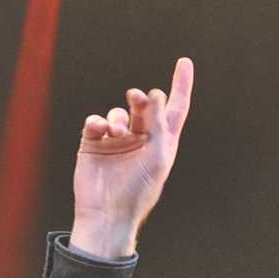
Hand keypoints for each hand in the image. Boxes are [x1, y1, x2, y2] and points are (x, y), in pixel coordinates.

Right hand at [70, 58, 193, 259]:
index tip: (184, 62)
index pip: (175, 108)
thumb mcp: (157, 159)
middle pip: (144, 105)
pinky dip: (98, 121)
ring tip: (116, 131)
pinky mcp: (94, 144)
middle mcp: (140, 138)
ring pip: (119, 112)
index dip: (181, 86)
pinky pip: (95, 121)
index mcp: (161, 143)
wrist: (107, 215)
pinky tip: (101, 130)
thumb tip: (154, 94)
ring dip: (118, 117)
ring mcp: (116, 141)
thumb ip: (159, 126)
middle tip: (137, 99)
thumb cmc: (137, 193)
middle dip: (141, 100)